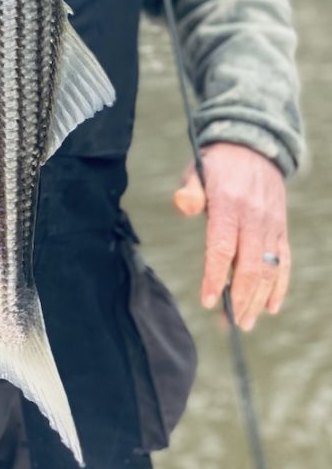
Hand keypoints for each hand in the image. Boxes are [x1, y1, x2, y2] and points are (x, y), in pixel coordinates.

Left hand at [173, 142, 289, 330]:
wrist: (255, 147)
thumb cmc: (218, 164)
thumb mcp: (198, 170)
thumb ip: (190, 190)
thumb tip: (183, 206)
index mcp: (229, 203)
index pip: (222, 247)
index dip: (215, 276)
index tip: (207, 300)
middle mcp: (254, 216)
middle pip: (250, 266)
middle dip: (240, 298)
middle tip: (229, 322)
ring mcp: (271, 224)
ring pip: (269, 269)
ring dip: (258, 299)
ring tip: (246, 321)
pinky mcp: (281, 228)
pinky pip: (284, 262)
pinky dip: (280, 286)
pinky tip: (271, 307)